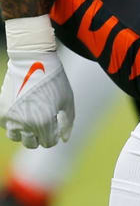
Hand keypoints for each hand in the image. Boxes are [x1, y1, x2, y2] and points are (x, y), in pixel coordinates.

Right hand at [0, 15, 73, 147]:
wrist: (32, 62)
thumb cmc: (54, 80)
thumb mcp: (67, 100)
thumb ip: (67, 122)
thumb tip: (64, 139)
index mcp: (43, 122)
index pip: (48, 143)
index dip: (54, 137)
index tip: (55, 128)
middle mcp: (24, 124)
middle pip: (31, 143)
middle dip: (39, 137)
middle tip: (44, 125)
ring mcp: (10, 118)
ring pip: (16, 137)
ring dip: (25, 132)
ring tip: (32, 118)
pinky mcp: (1, 112)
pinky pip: (6, 125)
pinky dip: (14, 123)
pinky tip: (23, 111)